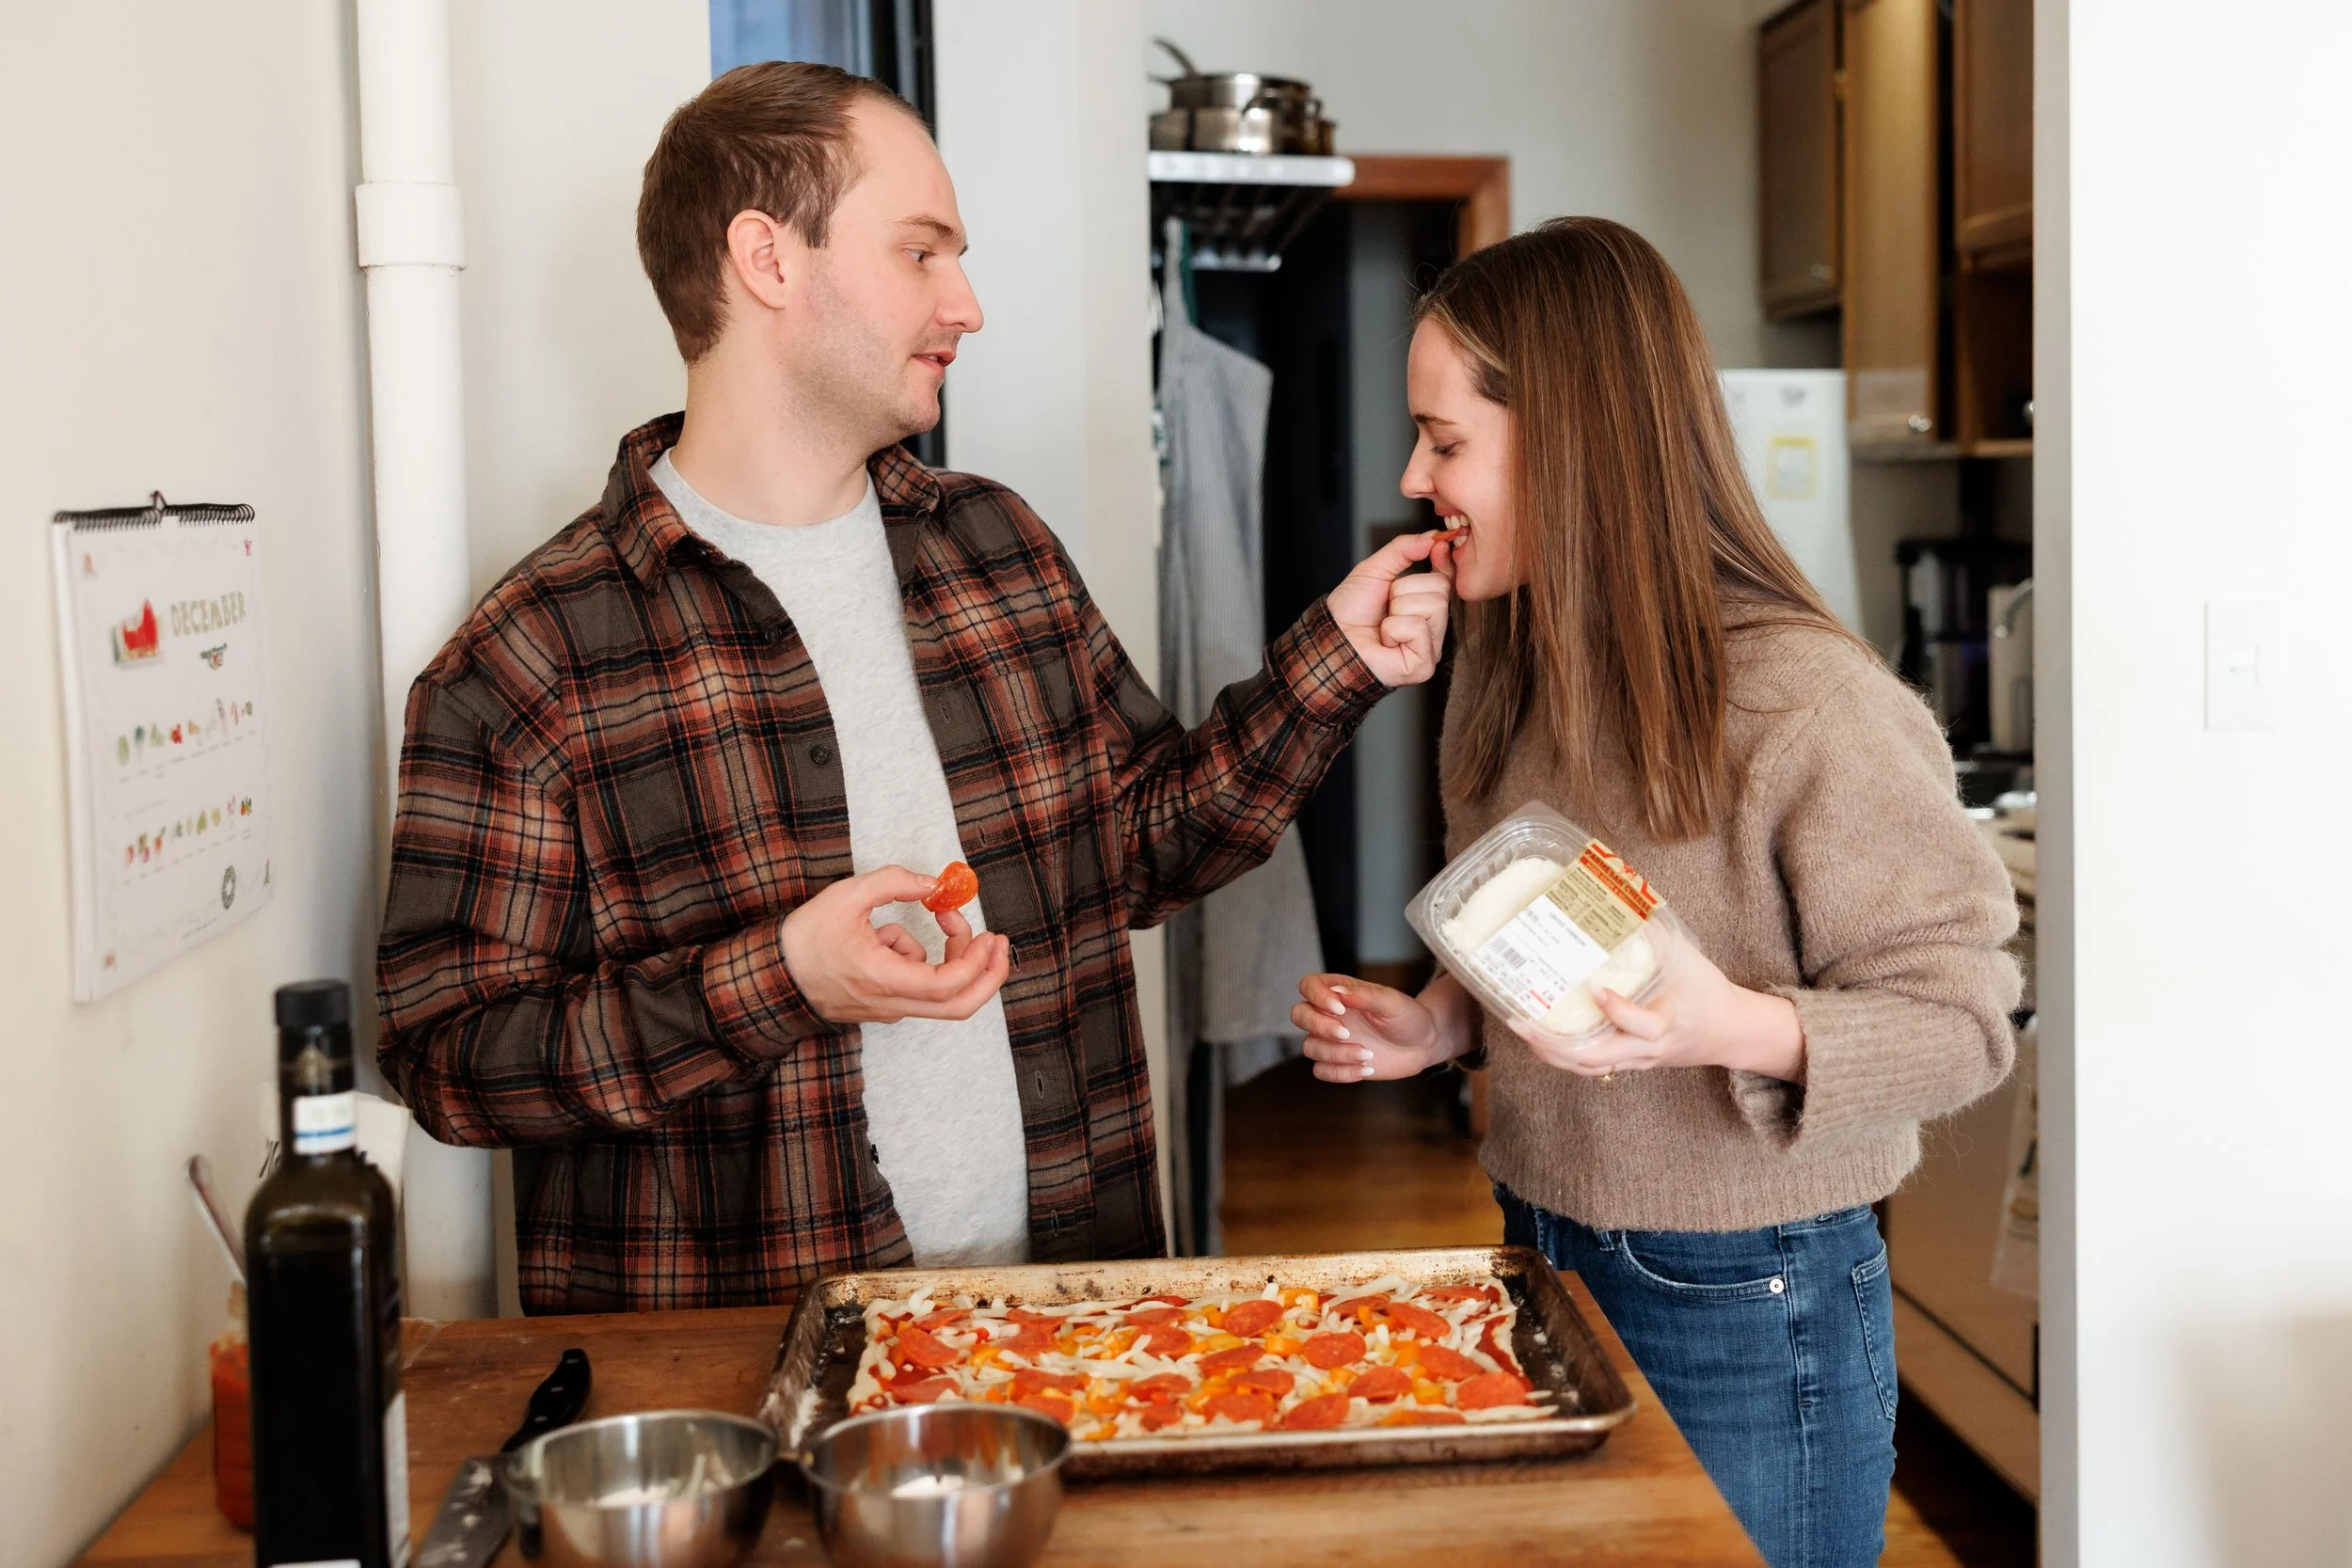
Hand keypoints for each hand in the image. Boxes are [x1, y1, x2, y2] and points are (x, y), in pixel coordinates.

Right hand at [780, 866, 1010, 1023]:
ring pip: (938, 993)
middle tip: (998, 942)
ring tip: (899, 926)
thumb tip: (933, 883)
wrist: (773, 975)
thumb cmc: (806, 938)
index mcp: (883, 979)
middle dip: (988, 975)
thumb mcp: (848, 895)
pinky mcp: (884, 1008)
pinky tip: (883, 941)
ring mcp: (889, 1010)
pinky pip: (917, 987)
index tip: (987, 933)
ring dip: (939, 955)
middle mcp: (891, 1003)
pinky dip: (916, 960)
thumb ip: (895, 883)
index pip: (947, 985)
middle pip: (958, 1007)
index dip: (977, 961)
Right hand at [1291, 973, 1457, 1081]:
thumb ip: (1364, 996)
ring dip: (1336, 1053)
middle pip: (1299, 1014)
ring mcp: (1331, 1040)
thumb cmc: (1408, 1017)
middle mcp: (1330, 1014)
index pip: (1308, 985)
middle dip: (1319, 1026)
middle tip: (1347, 1033)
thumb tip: (1337, 992)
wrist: (1423, 1044)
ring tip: (1367, 1054)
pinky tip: (1367, 1069)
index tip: (1340, 1009)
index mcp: (1340, 992)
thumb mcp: (1392, 1002)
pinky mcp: (1337, 1063)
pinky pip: (1321, 1071)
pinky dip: (1342, 1072)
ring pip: (1309, 1047)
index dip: (1316, 996)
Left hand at [1327, 530, 1456, 686]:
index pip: (1447, 579)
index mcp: (1425, 607)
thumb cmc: (1350, 610)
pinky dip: (1393, 629)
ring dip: (1397, 610)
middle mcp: (1432, 628)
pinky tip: (1385, 642)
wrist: (1331, 638)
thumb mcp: (1375, 570)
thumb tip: (1433, 536)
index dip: (1444, 561)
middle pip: (1441, 589)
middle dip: (1404, 590)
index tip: (1438, 546)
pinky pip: (1419, 628)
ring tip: (1383, 625)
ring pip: (1433, 606)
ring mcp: (1430, 649)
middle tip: (1386, 607)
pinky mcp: (1423, 666)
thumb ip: (1403, 549)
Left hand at [1509, 925, 1805, 1082]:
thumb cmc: (1707, 992)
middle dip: (1556, 1043)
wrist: (1727, 1032)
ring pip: (1589, 1067)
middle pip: (1599, 1058)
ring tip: (1523, 1028)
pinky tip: (1541, 1036)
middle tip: (1523, 1019)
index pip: (1643, 1026)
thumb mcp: (1688, 958)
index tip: (1595, 986)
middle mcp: (1649, 1048)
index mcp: (1670, 1022)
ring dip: (1552, 1052)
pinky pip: (1591, 1066)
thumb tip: (1619, 900)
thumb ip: (1655, 935)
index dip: (1617, 1009)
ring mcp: (1636, 1060)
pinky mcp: (1628, 1062)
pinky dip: (1563, 1054)